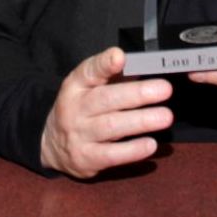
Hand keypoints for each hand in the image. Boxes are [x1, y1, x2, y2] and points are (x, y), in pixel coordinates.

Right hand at [40, 47, 172, 178]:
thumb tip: (144, 66)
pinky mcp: (86, 159)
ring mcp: (79, 135)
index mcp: (76, 85)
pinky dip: (133, 151)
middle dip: (137, 94)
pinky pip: (111, 155)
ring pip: (111, 127)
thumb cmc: (81, 107)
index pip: (89, 71)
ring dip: (141, 121)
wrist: (52, 143)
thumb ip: (112, 75)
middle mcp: (75, 108)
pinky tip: (151, 144)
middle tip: (165, 89)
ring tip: (165, 116)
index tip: (120, 57)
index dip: (104, 63)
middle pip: (106, 99)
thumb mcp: (88, 85)